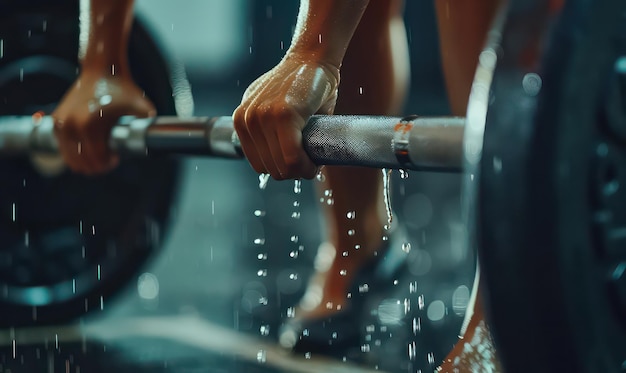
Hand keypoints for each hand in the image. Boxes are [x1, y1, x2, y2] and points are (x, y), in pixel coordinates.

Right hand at [51, 72, 154, 174]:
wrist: (101, 69)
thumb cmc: (121, 89)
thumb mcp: (141, 105)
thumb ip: (149, 122)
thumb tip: (163, 137)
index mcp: (89, 126)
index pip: (96, 160)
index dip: (107, 164)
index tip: (115, 159)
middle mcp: (71, 126)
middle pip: (82, 163)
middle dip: (97, 165)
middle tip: (108, 159)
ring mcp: (60, 124)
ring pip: (69, 159)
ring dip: (84, 161)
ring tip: (98, 153)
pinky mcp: (55, 121)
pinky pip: (62, 148)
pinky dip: (74, 152)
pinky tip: (88, 146)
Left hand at [233, 54, 339, 179]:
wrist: (313, 58)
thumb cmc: (301, 85)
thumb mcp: (274, 109)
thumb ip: (271, 133)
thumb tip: (284, 164)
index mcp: (242, 119)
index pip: (258, 164)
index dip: (281, 169)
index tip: (298, 164)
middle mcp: (248, 118)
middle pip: (270, 169)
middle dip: (292, 172)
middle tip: (309, 163)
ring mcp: (263, 117)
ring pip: (282, 167)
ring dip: (301, 170)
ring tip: (313, 161)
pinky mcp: (283, 115)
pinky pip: (293, 157)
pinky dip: (306, 166)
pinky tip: (314, 162)